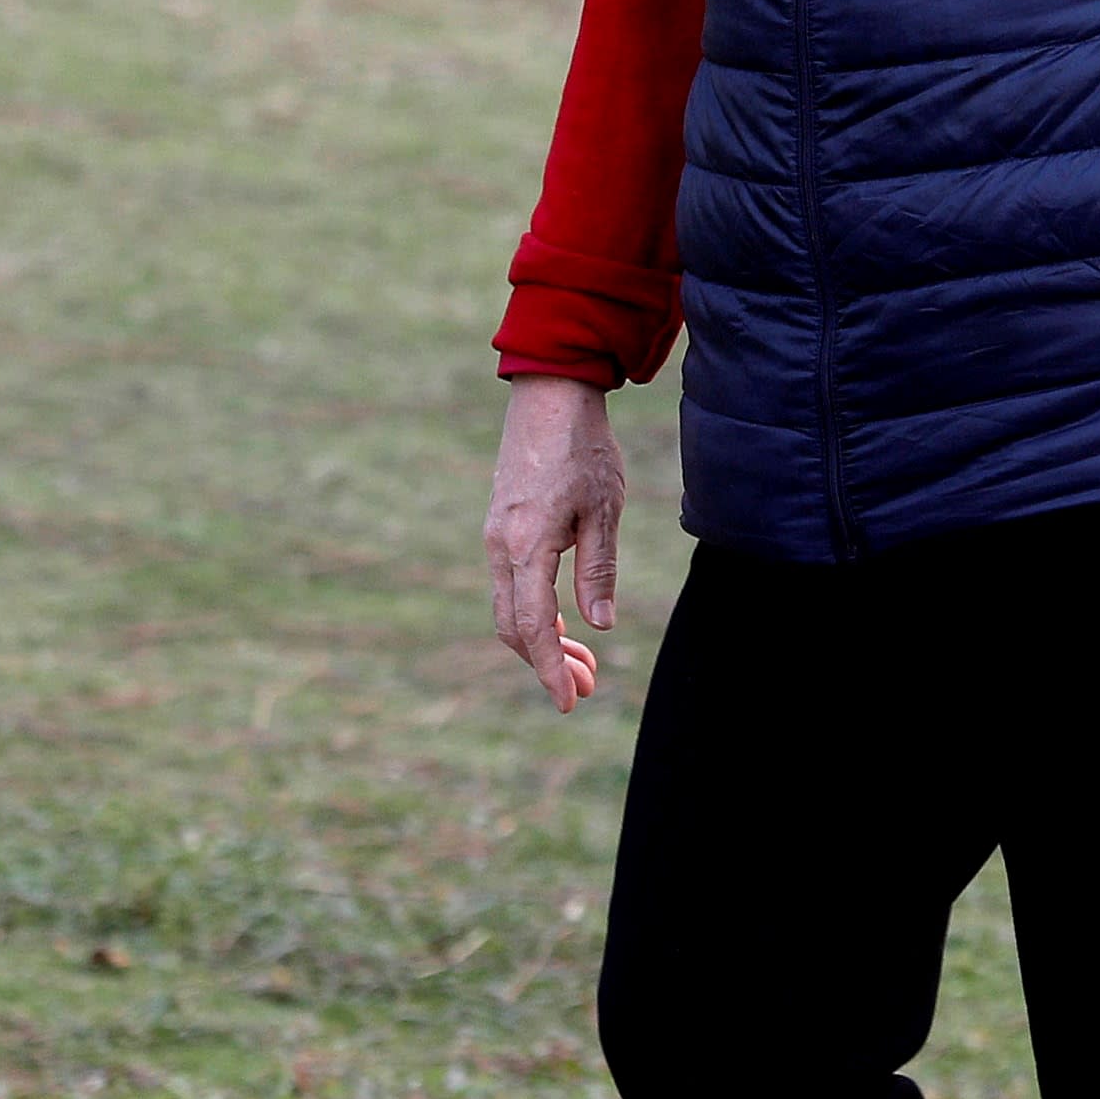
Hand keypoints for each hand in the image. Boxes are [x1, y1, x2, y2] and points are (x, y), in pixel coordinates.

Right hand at [482, 375, 624, 715]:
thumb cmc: (584, 449)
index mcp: (526, 545)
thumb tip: (598, 625)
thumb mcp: (604, 511)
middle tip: (587, 688)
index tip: (569, 702)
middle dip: (547, 664)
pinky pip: (510, 586)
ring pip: (509, 608)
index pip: (534, 626)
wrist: (549, 396)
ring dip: (542, 642)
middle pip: (514, 627)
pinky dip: (533, 614)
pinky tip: (563, 623)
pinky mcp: (500, 528)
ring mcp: (495, 537)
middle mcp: (500, 546)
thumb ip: (598, 569)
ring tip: (584, 662)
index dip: (549, 669)